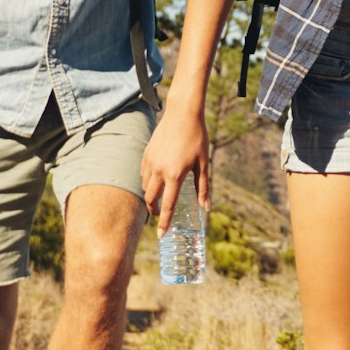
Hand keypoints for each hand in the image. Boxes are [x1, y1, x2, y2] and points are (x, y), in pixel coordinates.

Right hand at [141, 106, 210, 229]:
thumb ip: (203, 187)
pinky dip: (147, 181)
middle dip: (154, 210)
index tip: (161, 235)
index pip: (168, 205)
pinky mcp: (146, 153)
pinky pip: (143, 173)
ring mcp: (150, 161)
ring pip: (144, 186)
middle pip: (151, 198)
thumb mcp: (204, 163)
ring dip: (150, 195)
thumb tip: (206, 207)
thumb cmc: (197, 137)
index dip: (165, 222)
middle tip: (160, 215)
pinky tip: (156, 180)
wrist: (183, 113)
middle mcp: (159, 170)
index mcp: (175, 175)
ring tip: (159, 197)